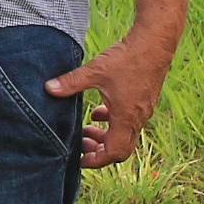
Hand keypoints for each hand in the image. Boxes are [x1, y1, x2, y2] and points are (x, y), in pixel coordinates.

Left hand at [47, 31, 176, 168]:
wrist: (155, 43)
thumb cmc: (127, 58)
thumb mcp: (95, 71)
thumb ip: (71, 82)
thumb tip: (48, 88)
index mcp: (126, 118)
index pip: (113, 153)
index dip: (96, 160)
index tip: (80, 158)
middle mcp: (137, 118)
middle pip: (121, 149)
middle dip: (99, 150)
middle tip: (81, 143)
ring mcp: (144, 110)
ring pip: (125, 135)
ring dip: (106, 136)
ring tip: (87, 128)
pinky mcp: (145, 100)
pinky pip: (129, 121)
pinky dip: (113, 122)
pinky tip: (100, 110)